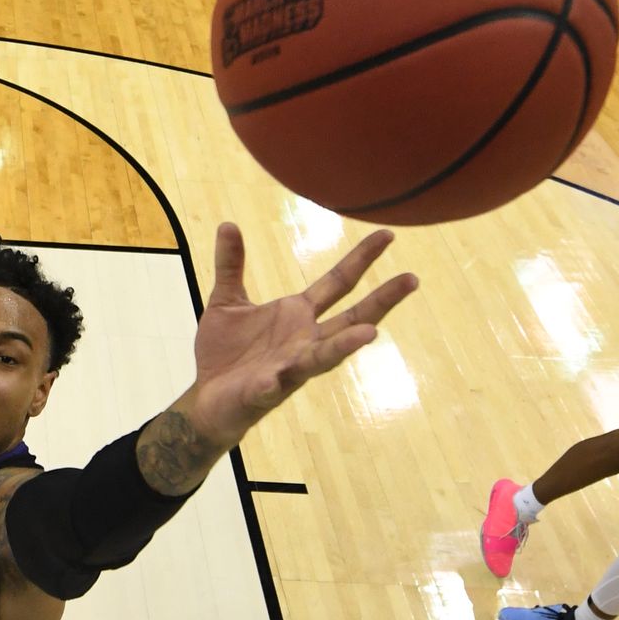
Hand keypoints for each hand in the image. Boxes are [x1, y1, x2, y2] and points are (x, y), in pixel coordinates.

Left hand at [183, 223, 417, 444]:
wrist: (207, 395)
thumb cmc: (225, 350)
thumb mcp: (226, 300)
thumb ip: (230, 265)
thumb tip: (228, 224)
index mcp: (297, 314)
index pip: (337, 283)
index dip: (361, 259)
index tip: (388, 235)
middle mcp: (304, 339)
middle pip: (350, 317)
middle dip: (381, 300)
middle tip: (411, 278)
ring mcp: (289, 366)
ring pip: (324, 356)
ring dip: (345, 345)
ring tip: (370, 333)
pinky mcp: (265, 390)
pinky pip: (274, 384)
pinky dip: (277, 380)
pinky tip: (278, 377)